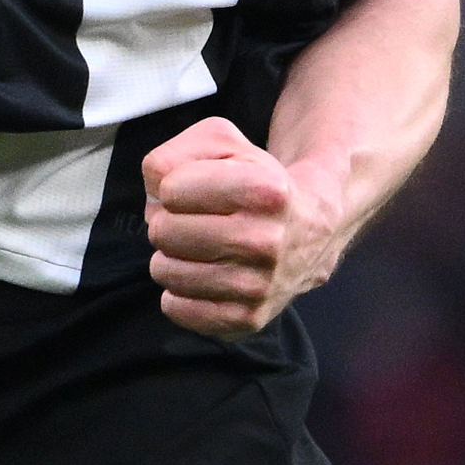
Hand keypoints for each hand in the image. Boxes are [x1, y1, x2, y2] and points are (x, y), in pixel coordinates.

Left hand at [142, 116, 339, 338]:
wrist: (310, 229)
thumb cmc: (254, 180)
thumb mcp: (222, 145)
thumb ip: (174, 153)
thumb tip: (153, 192)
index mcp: (263, 190)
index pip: (170, 190)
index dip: (174, 186)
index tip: (196, 189)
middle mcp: (265, 241)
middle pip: (163, 232)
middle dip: (169, 221)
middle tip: (193, 220)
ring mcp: (258, 286)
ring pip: (165, 272)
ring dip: (171, 257)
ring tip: (198, 247)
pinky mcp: (248, 319)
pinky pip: (177, 309)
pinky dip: (178, 292)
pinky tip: (202, 275)